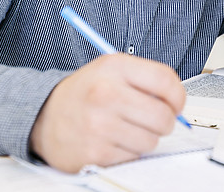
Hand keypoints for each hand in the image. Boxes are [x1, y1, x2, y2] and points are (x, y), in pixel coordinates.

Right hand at [29, 54, 185, 172]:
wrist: (44, 116)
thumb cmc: (84, 93)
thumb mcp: (111, 70)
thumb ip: (145, 79)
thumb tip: (179, 101)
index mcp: (113, 67)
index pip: (165, 80)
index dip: (178, 96)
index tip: (176, 103)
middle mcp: (106, 94)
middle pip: (164, 116)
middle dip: (164, 121)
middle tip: (151, 119)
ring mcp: (100, 125)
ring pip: (151, 141)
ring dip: (144, 138)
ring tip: (125, 128)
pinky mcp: (95, 153)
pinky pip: (133, 157)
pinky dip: (128, 151)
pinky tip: (112, 140)